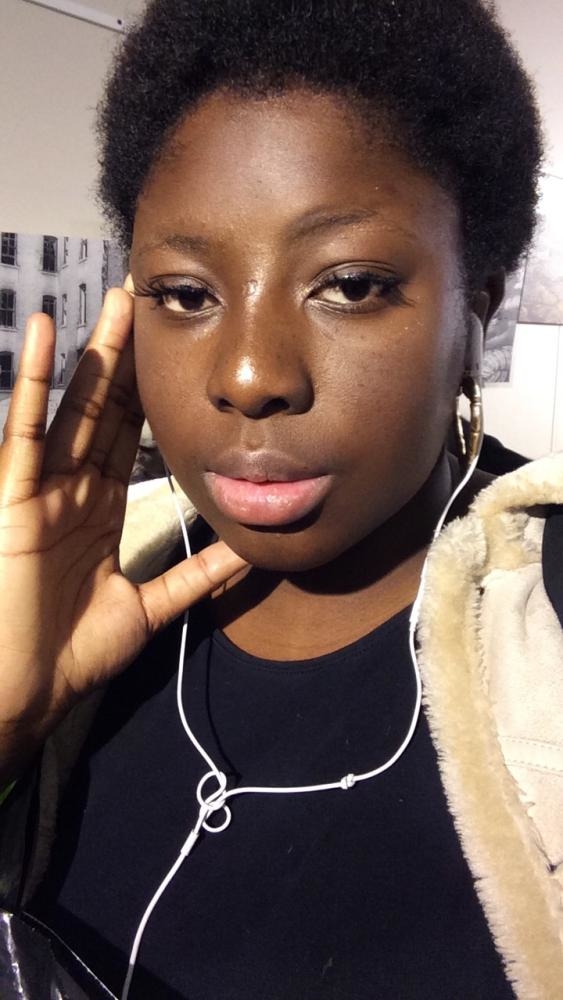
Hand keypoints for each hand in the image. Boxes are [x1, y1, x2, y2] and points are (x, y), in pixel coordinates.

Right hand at [0, 289, 246, 779]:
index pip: (128, 439)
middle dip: (126, 359)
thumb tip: (251, 551)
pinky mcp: (13, 498)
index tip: (172, 352)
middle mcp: (70, 490)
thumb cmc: (73, 654)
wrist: (28, 693)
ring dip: (93, 356)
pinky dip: (30, 383)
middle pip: (104, 412)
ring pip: (71, 409)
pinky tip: (40, 334)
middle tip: (147, 303)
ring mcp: (39, 489)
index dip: (148, 394)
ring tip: (115, 305)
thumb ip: (197, 577)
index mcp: (97, 510)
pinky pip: (22, 432)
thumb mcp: (151, 607)